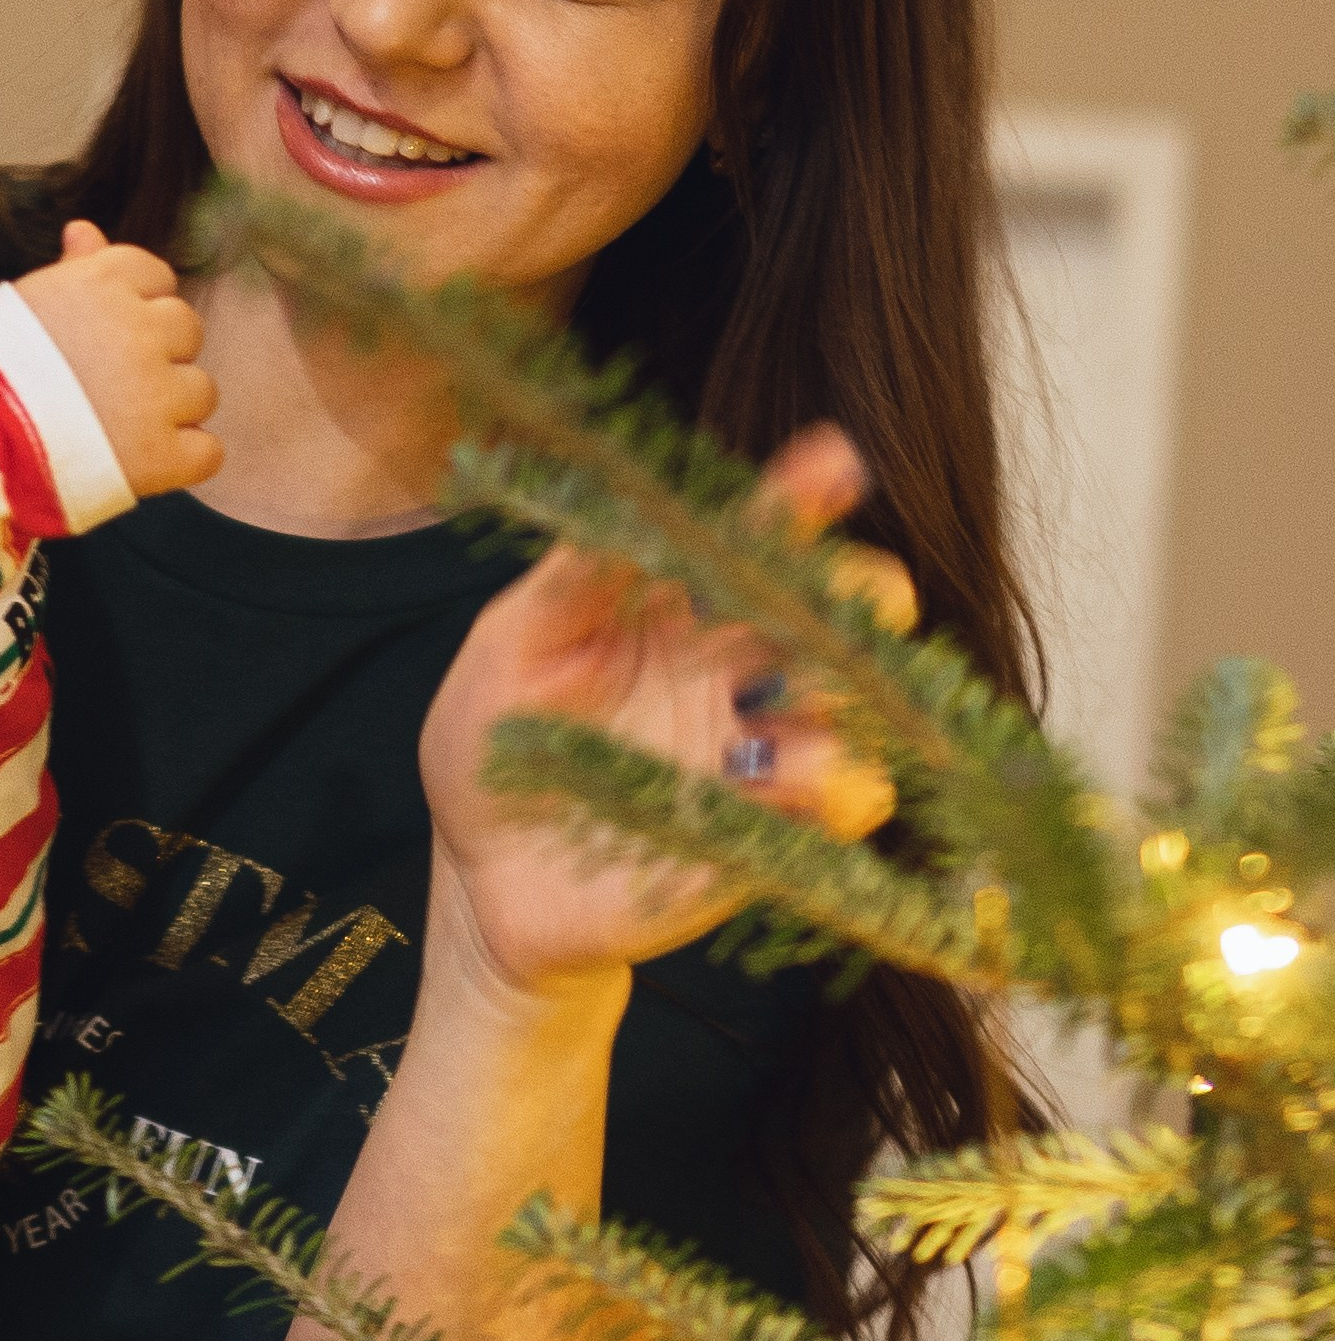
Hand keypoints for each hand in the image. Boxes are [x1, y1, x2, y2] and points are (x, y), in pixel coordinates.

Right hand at [16, 220, 220, 497]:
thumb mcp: (25, 304)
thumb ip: (73, 270)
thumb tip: (85, 229)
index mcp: (103, 283)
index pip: (157, 278)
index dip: (137, 310)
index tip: (105, 336)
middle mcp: (138, 330)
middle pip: (186, 330)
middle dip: (158, 356)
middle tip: (108, 385)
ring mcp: (155, 394)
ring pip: (202, 391)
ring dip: (172, 410)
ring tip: (117, 427)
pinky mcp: (162, 455)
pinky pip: (208, 452)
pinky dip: (182, 460)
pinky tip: (142, 461)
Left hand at [420, 424, 911, 996]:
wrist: (476, 876)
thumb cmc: (489, 746)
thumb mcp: (512, 645)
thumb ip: (573, 581)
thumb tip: (629, 505)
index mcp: (679, 610)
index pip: (754, 540)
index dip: (798, 498)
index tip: (833, 464)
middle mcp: (734, 675)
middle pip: (835, 619)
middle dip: (864, 598)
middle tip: (861, 600)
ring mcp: (754, 757)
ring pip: (851, 718)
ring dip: (848, 711)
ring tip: (797, 726)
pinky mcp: (762, 839)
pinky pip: (832, 816)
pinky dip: (834, 796)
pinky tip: (800, 790)